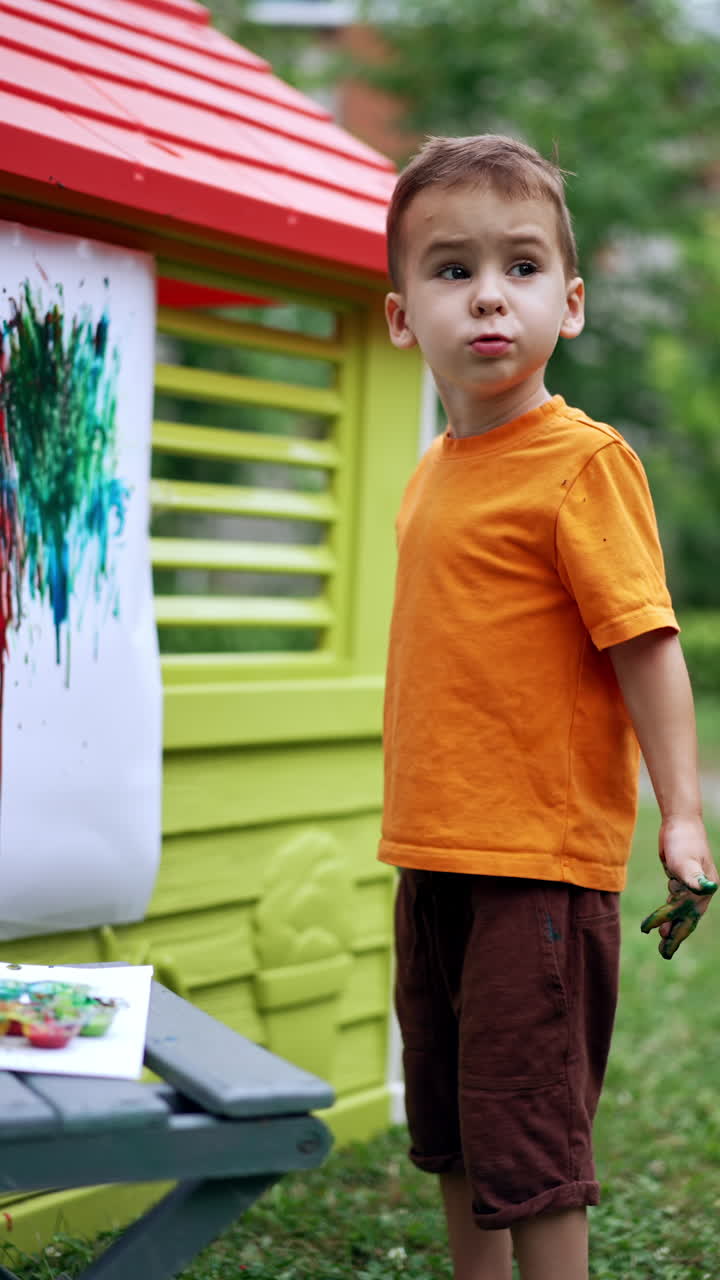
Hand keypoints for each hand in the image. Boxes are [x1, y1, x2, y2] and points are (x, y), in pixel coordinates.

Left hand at [641, 816, 717, 959]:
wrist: (681, 821)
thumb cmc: (684, 840)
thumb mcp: (686, 860)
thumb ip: (694, 876)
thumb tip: (707, 887)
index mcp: (703, 889)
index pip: (687, 915)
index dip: (673, 927)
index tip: (659, 937)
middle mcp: (700, 890)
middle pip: (688, 918)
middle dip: (677, 936)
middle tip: (664, 953)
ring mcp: (691, 885)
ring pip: (681, 911)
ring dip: (672, 925)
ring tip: (662, 939)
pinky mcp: (681, 878)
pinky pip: (676, 901)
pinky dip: (670, 912)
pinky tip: (663, 920)